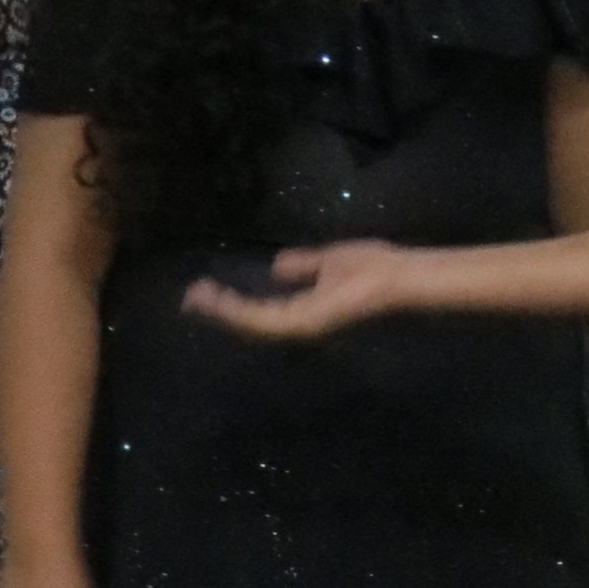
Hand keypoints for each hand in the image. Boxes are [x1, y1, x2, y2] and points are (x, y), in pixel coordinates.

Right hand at [185, 239, 414, 342]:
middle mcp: (299, 324)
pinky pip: (262, 319)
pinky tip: (217, 298)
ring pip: (251, 323)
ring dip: (221, 310)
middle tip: (190, 297)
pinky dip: (237, 310)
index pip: (261, 310)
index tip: (206, 288)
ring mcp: (301, 326)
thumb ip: (302, 266)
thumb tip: (277, 266)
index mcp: (305, 311)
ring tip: (195, 296)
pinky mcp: (304, 323)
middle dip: (220, 309)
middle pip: (250, 321)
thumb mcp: (327, 261)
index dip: (233, 302)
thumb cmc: (371, 267)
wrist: (397, 277)